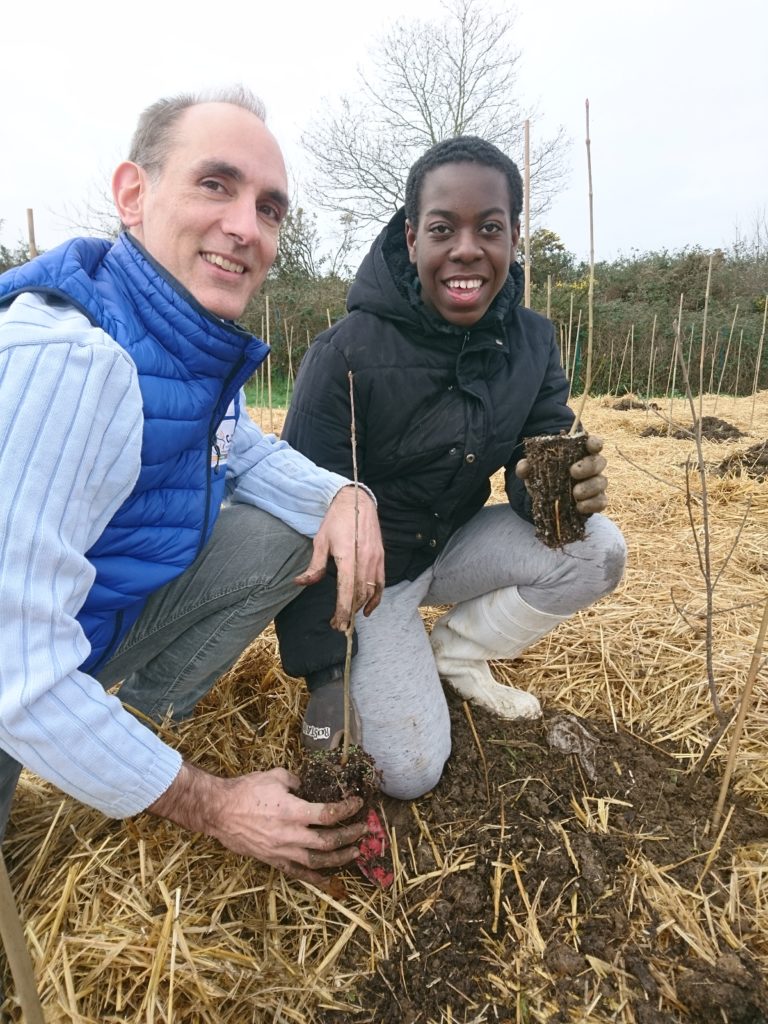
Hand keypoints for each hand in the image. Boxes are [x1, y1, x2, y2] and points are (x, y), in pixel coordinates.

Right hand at [148, 763, 366, 887]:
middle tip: (363, 829)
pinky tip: (329, 879)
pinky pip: (298, 873)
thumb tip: (309, 787)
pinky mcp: (273, 860)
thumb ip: (297, 782)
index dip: (347, 808)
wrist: (219, 811)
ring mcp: (282, 851)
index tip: (357, 803)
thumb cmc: (246, 790)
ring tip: (354, 853)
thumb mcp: (276, 776)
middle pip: (329, 841)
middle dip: (350, 835)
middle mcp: (291, 835)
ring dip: (340, 858)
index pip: (329, 813)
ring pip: (318, 861)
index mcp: (293, 811)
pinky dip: (316, 878)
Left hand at [294, 486, 384, 630]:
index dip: (343, 611)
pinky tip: (367, 609)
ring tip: (348, 617)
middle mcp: (365, 560)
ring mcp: (376, 560)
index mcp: (348, 556)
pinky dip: (376, 599)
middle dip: (349, 613)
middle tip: (338, 624)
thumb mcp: (320, 541)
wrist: (357, 502)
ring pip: (370, 591)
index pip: (347, 591)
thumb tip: (301, 583)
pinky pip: (380, 584)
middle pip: (359, 595)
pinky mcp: (381, 559)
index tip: (337, 624)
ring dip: (360, 607)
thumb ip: (314, 566)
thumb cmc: (336, 521)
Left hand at [516, 434, 607, 514]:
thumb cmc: (545, 478)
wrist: (546, 502)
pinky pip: (601, 501)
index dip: (594, 443)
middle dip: (589, 466)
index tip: (589, 445)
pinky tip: (579, 507)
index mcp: (579, 453)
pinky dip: (592, 504)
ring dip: (590, 487)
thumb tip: (524, 466)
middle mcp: (591, 466)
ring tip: (575, 494)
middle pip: (600, 461)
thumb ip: (527, 467)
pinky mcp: (597, 500)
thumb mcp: (533, 472)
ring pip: (602, 482)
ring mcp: (596, 483)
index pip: (593, 444)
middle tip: (573, 472)